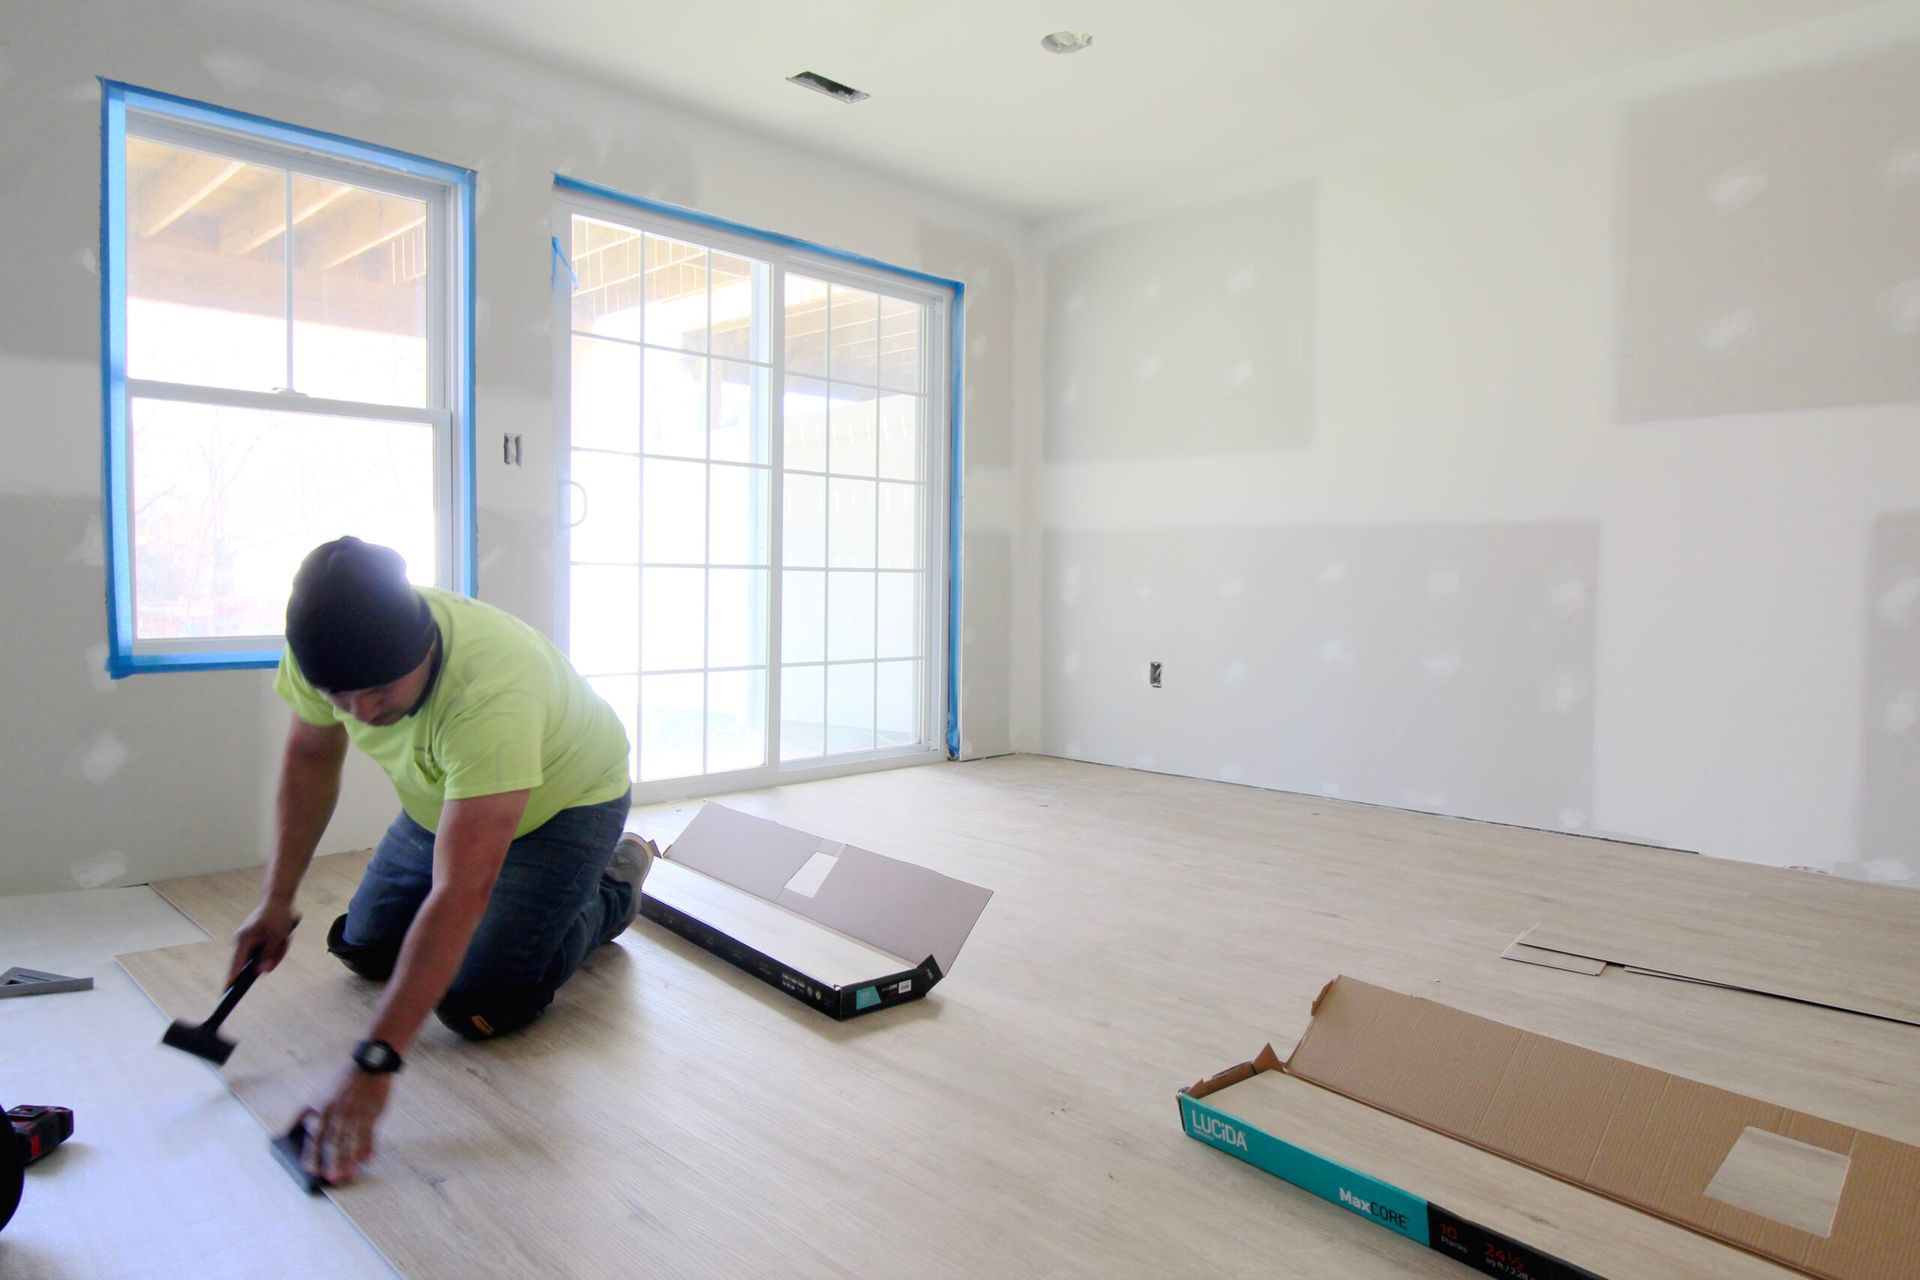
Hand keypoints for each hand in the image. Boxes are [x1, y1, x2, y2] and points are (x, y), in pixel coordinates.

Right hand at [228, 898, 300, 984]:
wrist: (278, 897)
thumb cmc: (276, 915)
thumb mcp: (276, 938)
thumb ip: (268, 956)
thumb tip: (261, 973)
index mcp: (244, 940)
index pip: (236, 965)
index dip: (232, 979)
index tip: (225, 992)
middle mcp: (243, 941)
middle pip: (254, 962)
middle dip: (273, 957)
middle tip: (283, 942)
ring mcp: (249, 939)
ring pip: (263, 955)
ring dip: (277, 950)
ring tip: (285, 936)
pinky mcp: (256, 937)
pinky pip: (266, 948)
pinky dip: (276, 946)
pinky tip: (283, 936)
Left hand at [302, 1064, 393, 1184]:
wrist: (368, 1065)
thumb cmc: (339, 1083)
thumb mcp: (315, 1095)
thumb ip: (300, 1116)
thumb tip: (285, 1134)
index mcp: (323, 1110)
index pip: (315, 1137)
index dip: (312, 1154)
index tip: (311, 1171)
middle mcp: (339, 1114)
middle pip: (335, 1141)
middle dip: (334, 1160)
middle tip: (333, 1178)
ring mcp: (356, 1114)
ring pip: (352, 1141)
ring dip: (351, 1159)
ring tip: (350, 1175)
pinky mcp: (372, 1113)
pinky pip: (369, 1134)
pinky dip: (368, 1148)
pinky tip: (366, 1160)